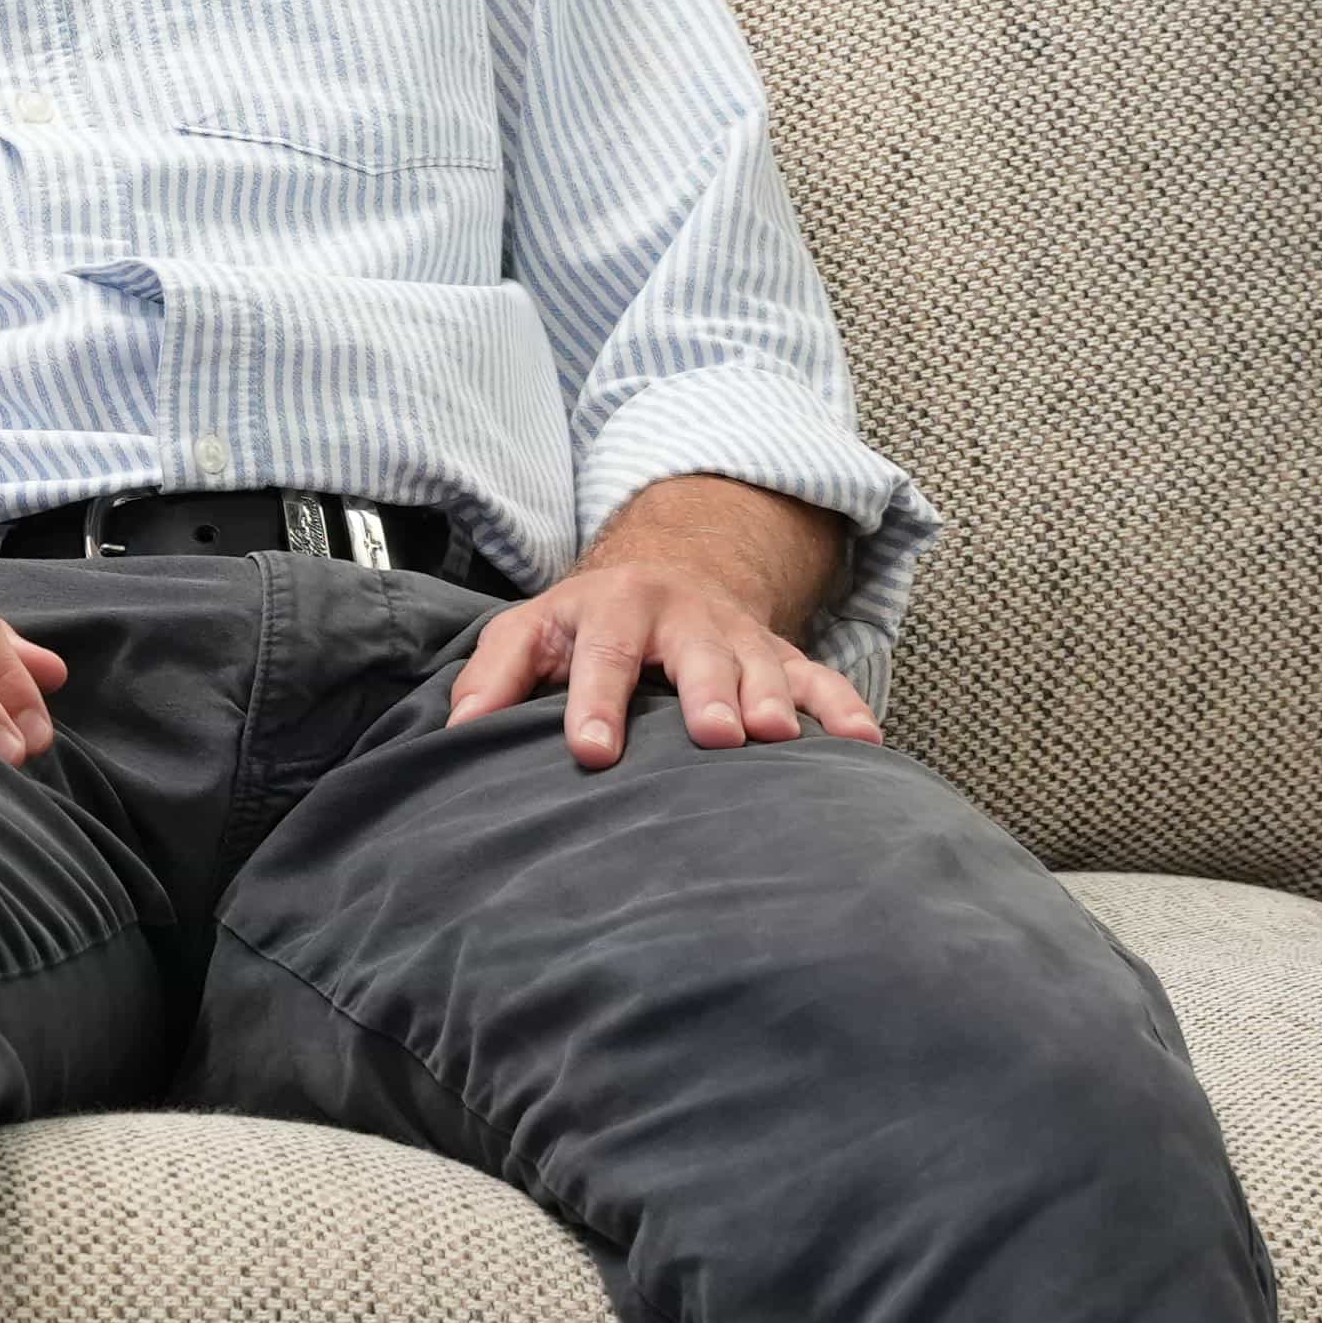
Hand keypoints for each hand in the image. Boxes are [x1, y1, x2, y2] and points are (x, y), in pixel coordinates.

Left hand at [449, 556, 886, 769]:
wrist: (662, 570)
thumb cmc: (583, 623)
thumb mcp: (529, 631)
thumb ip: (493, 676)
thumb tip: (457, 732)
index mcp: (611, 609)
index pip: (600, 657)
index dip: (595, 703)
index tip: (594, 752)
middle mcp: (681, 617)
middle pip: (696, 654)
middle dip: (706, 692)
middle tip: (714, 733)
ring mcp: (737, 635)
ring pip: (761, 664)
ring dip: (773, 700)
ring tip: (780, 737)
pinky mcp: (781, 655)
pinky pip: (819, 678)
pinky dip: (843, 707)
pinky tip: (864, 743)